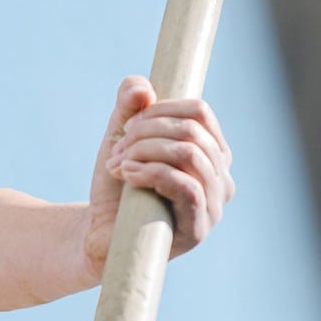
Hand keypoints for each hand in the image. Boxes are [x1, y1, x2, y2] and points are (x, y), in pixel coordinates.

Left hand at [85, 76, 235, 274]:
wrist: (100, 233)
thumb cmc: (116, 186)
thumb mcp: (119, 137)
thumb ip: (128, 106)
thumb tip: (143, 87)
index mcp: (210, 152)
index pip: (199, 112)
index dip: (159, 109)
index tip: (126, 126)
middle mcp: (220, 177)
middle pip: (192, 131)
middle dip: (146, 133)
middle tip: (117, 149)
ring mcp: (214, 205)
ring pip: (190, 154)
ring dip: (145, 152)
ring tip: (118, 164)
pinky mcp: (199, 229)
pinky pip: (187, 187)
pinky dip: (151, 172)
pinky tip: (126, 174)